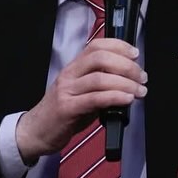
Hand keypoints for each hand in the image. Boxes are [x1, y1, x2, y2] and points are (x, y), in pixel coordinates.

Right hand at [16, 38, 146, 161]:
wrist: (36, 131)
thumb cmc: (62, 112)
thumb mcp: (81, 92)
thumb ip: (101, 85)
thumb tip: (129, 81)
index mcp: (74, 67)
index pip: (96, 46)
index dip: (118, 46)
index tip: (135, 54)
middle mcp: (69, 75)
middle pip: (100, 58)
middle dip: (126, 65)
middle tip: (141, 77)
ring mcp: (67, 91)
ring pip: (100, 78)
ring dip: (125, 83)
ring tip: (139, 91)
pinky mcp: (67, 108)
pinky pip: (94, 99)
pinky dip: (114, 97)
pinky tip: (127, 99)